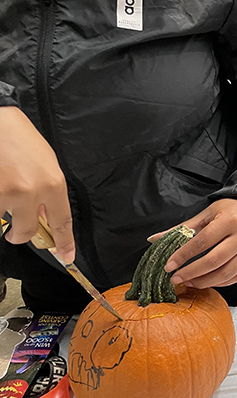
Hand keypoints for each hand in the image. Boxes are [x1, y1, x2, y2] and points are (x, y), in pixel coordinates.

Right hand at [0, 107, 74, 262]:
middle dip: (20, 235)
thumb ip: (48, 192)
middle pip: (26, 232)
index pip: (62, 222)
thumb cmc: (19, 138)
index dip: (64, 243)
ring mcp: (6, 193)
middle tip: (17, 231)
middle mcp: (30, 192)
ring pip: (3, 220)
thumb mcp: (47, 164)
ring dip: (2, 212)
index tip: (66, 256)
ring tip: (4, 189)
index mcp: (53, 184)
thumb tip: (44, 215)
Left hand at [151, 198, 236, 288]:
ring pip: (226, 273)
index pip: (202, 242)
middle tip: (176, 278)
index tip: (169, 265)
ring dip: (204, 281)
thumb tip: (155, 239)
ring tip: (189, 282)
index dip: (184, 255)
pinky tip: (207, 281)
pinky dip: (220, 283)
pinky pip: (236, 277)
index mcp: (229, 221)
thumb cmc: (232, 210)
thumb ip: (183, 228)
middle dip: (192, 272)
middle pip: (214, 261)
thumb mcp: (207, 214)